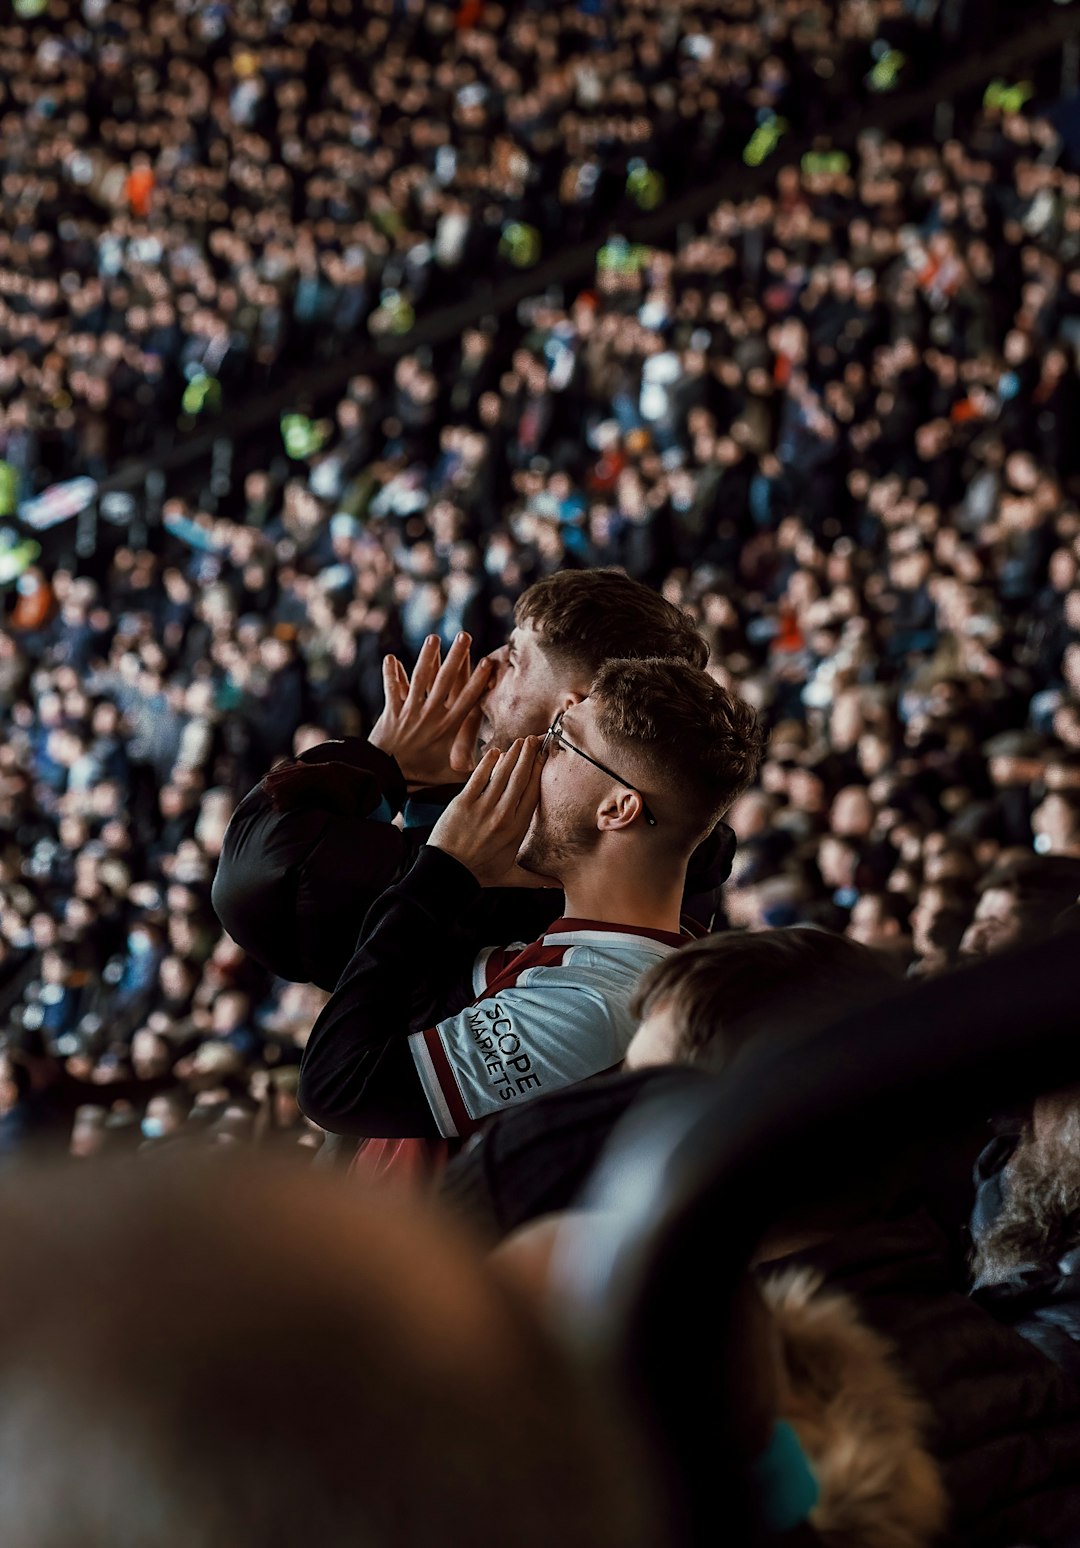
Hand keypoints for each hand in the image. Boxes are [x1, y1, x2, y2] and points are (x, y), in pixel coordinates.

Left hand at [369, 633, 491, 787]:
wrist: (388, 778)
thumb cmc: (422, 778)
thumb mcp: (452, 775)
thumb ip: (475, 767)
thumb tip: (500, 764)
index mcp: (448, 727)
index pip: (467, 698)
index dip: (478, 679)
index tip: (488, 661)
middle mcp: (431, 715)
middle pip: (446, 680)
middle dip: (456, 656)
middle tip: (464, 635)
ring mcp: (410, 711)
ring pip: (420, 679)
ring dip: (427, 657)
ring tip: (434, 638)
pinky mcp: (392, 712)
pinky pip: (392, 689)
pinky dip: (391, 674)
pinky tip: (390, 658)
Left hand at [429, 737, 544, 887]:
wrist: (446, 874)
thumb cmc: (479, 874)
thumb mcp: (511, 877)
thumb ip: (538, 879)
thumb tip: (560, 886)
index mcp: (517, 829)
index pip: (533, 794)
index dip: (539, 772)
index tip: (545, 758)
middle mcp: (503, 815)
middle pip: (521, 778)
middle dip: (529, 756)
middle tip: (536, 740)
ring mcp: (483, 807)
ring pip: (503, 774)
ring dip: (513, 755)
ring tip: (521, 742)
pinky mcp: (463, 803)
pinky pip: (479, 777)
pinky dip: (488, 763)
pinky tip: (495, 752)